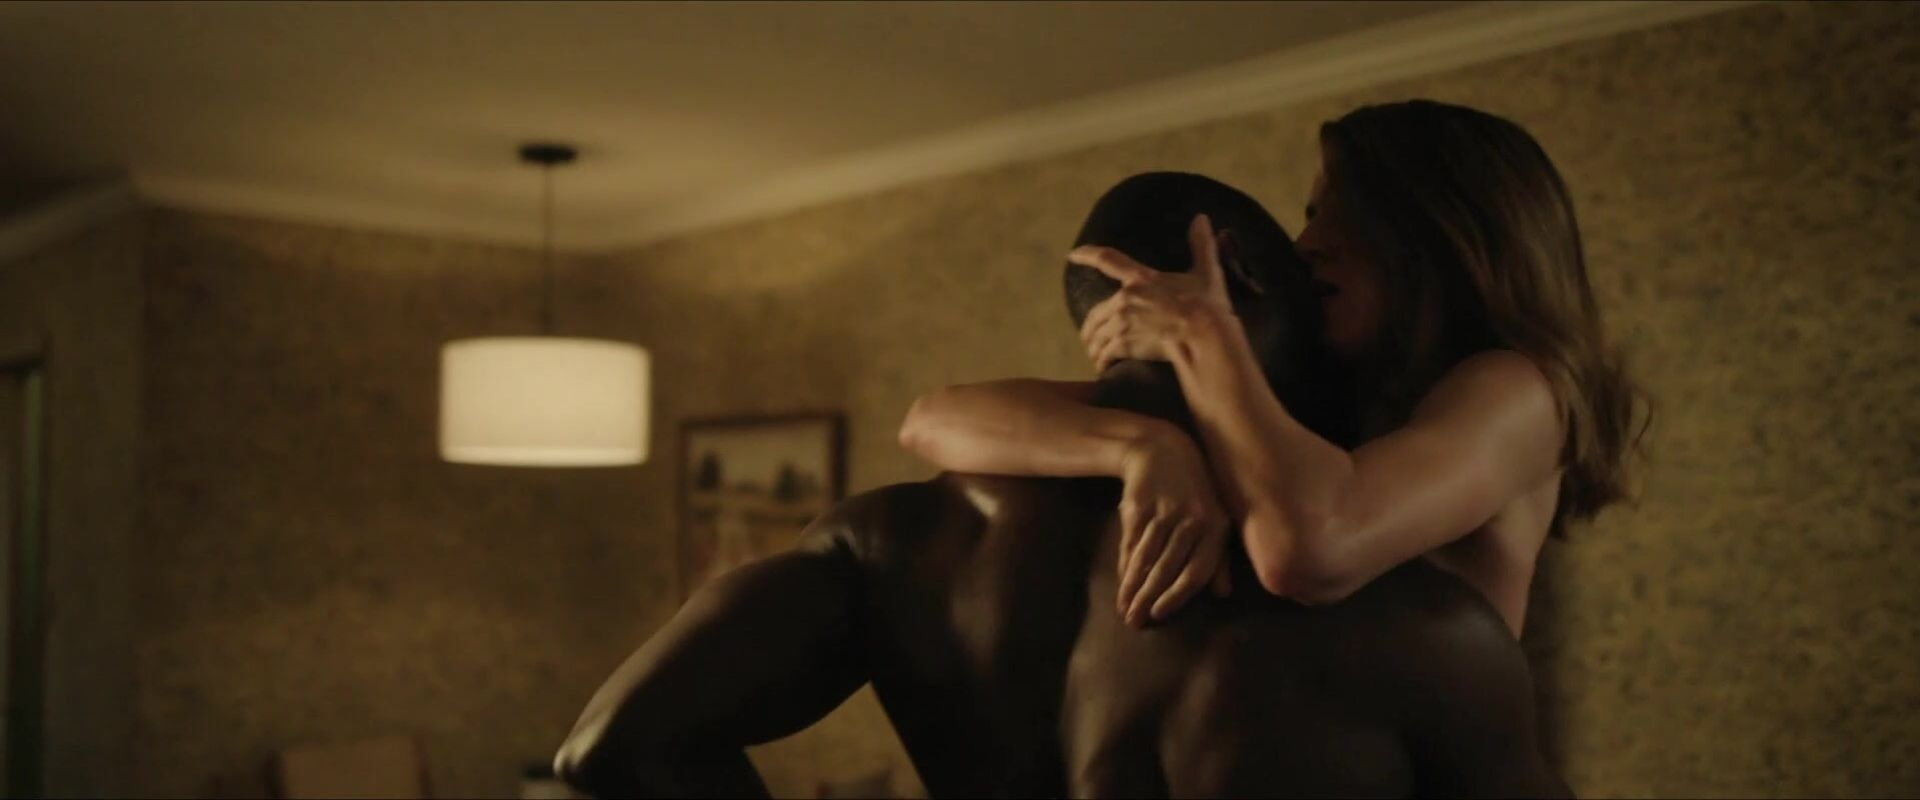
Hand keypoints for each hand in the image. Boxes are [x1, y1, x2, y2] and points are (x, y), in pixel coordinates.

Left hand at [1071, 214, 1235, 372]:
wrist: (1204, 336)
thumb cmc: (1206, 305)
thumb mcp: (1205, 272)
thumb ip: (1201, 245)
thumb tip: (1202, 218)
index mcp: (1140, 278)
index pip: (1107, 260)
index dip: (1087, 255)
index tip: (1072, 256)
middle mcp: (1125, 298)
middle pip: (1095, 312)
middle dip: (1091, 327)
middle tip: (1089, 337)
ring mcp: (1122, 322)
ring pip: (1096, 335)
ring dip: (1094, 346)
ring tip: (1096, 356)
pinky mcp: (1124, 345)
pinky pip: (1103, 354)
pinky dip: (1101, 362)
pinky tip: (1102, 369)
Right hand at [1114, 428, 1232, 626]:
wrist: (1161, 450)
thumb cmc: (1193, 491)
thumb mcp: (1214, 519)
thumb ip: (1219, 557)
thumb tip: (1222, 593)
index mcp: (1215, 526)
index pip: (1197, 571)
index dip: (1177, 596)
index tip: (1160, 614)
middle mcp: (1192, 519)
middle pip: (1168, 568)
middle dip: (1149, 598)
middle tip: (1135, 622)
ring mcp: (1164, 511)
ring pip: (1146, 559)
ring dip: (1133, 587)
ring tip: (1124, 608)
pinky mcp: (1140, 505)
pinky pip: (1132, 543)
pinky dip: (1125, 565)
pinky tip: (1122, 581)